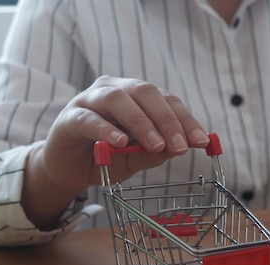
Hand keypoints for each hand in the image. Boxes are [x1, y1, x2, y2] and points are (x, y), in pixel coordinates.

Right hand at [22, 76, 209, 228]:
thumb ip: (154, 152)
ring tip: (155, 143)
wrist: (67, 169)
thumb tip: (181, 147)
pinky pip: (89, 118)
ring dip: (140, 121)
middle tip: (180, 146)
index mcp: (135, 97)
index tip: (202, 141)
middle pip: (144, 92)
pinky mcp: (70, 117)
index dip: (185, 119)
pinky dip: (106, 129)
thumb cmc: (105, 158)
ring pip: (117, 99)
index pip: (166, 101)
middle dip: (166, 119)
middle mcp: (113, 90)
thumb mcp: (135, 159)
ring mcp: (89, 100)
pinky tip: (120, 142)